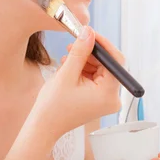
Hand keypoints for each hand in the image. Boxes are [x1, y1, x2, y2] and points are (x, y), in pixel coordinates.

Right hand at [29, 27, 124, 141]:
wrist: (44, 127)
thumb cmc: (53, 107)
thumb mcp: (66, 74)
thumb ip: (80, 51)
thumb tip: (89, 32)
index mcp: (108, 94)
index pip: (116, 61)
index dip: (104, 44)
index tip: (91, 34)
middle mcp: (113, 98)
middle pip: (109, 65)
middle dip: (92, 53)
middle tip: (74, 45)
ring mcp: (107, 100)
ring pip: (101, 70)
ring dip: (86, 61)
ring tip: (68, 59)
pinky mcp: (100, 99)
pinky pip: (96, 78)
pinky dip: (85, 70)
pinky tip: (70, 68)